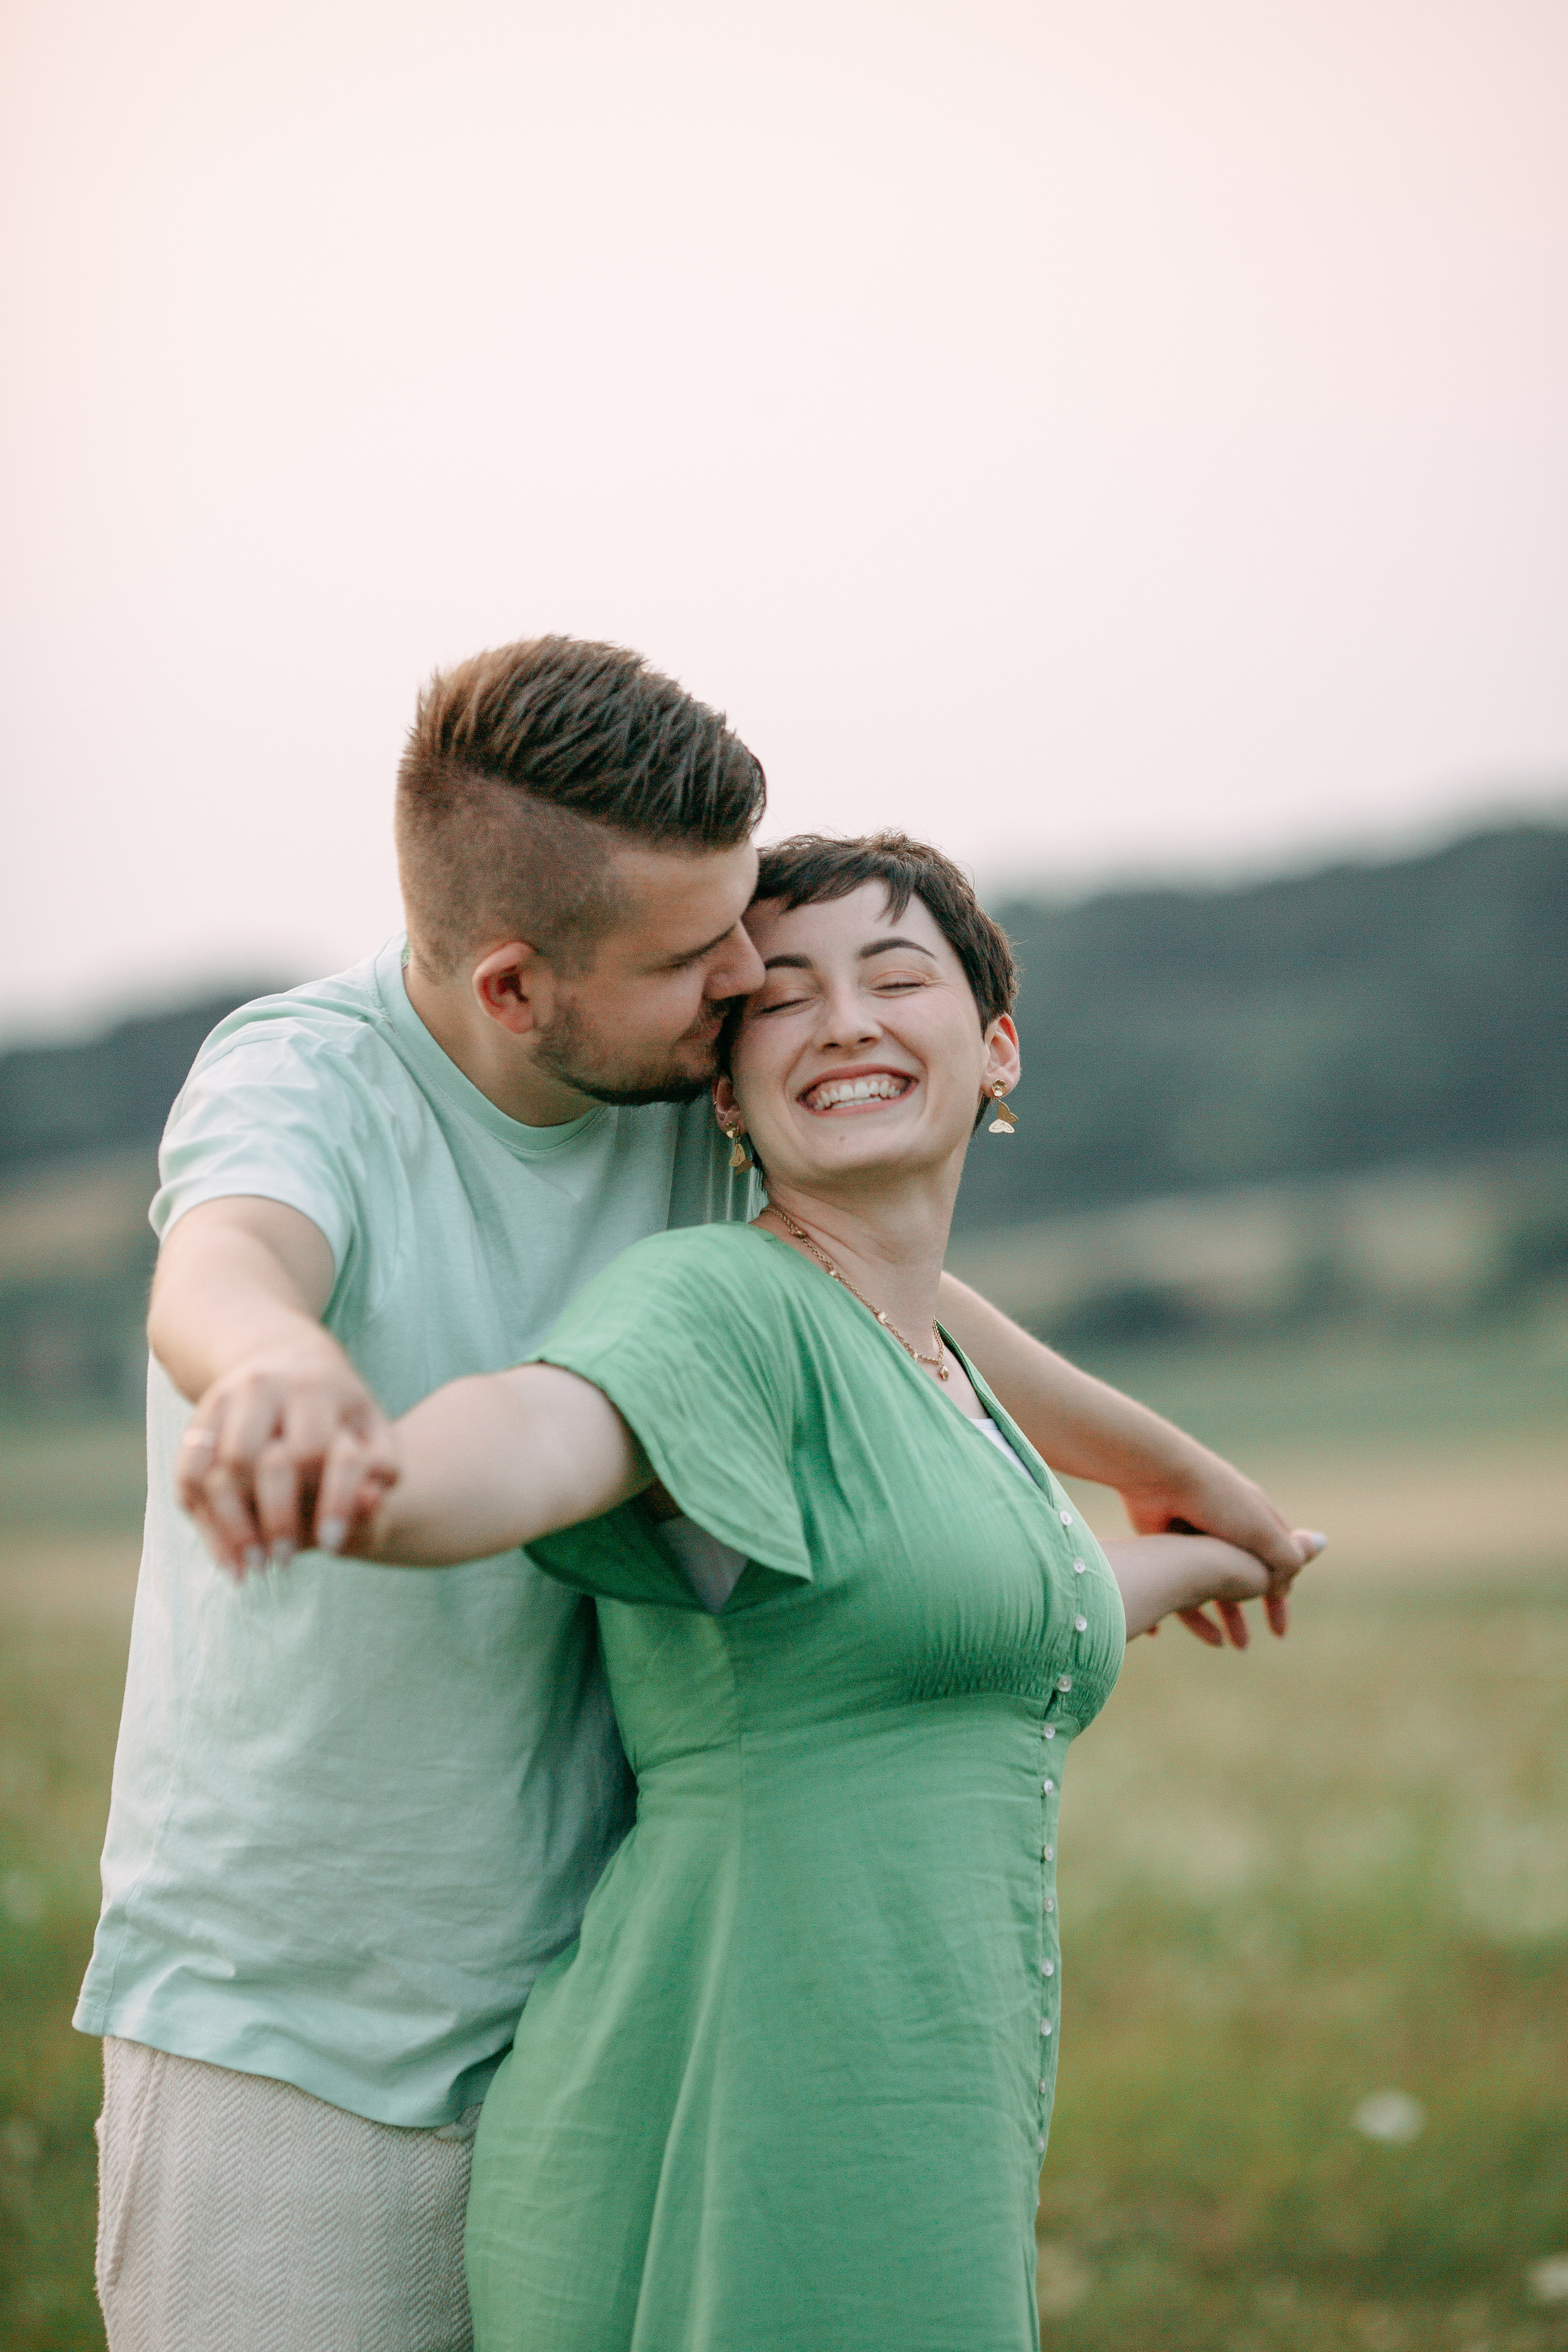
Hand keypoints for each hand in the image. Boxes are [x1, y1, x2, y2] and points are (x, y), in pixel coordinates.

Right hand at [178, 1337, 397, 1577]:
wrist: (284, 1360)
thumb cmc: (337, 1411)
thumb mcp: (370, 1429)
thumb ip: (381, 1466)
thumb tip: (374, 1501)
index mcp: (317, 1388)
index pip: (317, 1451)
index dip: (328, 1502)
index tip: (335, 1545)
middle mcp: (266, 1388)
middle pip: (260, 1463)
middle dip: (276, 1519)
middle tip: (286, 1561)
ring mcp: (225, 1401)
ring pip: (216, 1472)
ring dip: (233, 1528)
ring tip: (254, 1567)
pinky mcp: (198, 1420)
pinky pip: (189, 1476)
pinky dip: (204, 1523)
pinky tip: (228, 1559)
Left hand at [1119, 1447, 1325, 1646]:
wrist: (1163, 1480)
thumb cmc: (1219, 1503)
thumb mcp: (1263, 1533)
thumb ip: (1288, 1554)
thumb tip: (1308, 1563)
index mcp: (1257, 1520)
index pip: (1277, 1564)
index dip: (1279, 1599)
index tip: (1279, 1631)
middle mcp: (1228, 1529)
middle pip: (1243, 1578)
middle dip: (1247, 1611)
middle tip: (1245, 1646)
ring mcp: (1196, 1537)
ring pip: (1211, 1585)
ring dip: (1221, 1616)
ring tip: (1226, 1645)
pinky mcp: (1166, 1544)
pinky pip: (1177, 1583)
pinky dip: (1186, 1609)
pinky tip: (1184, 1632)